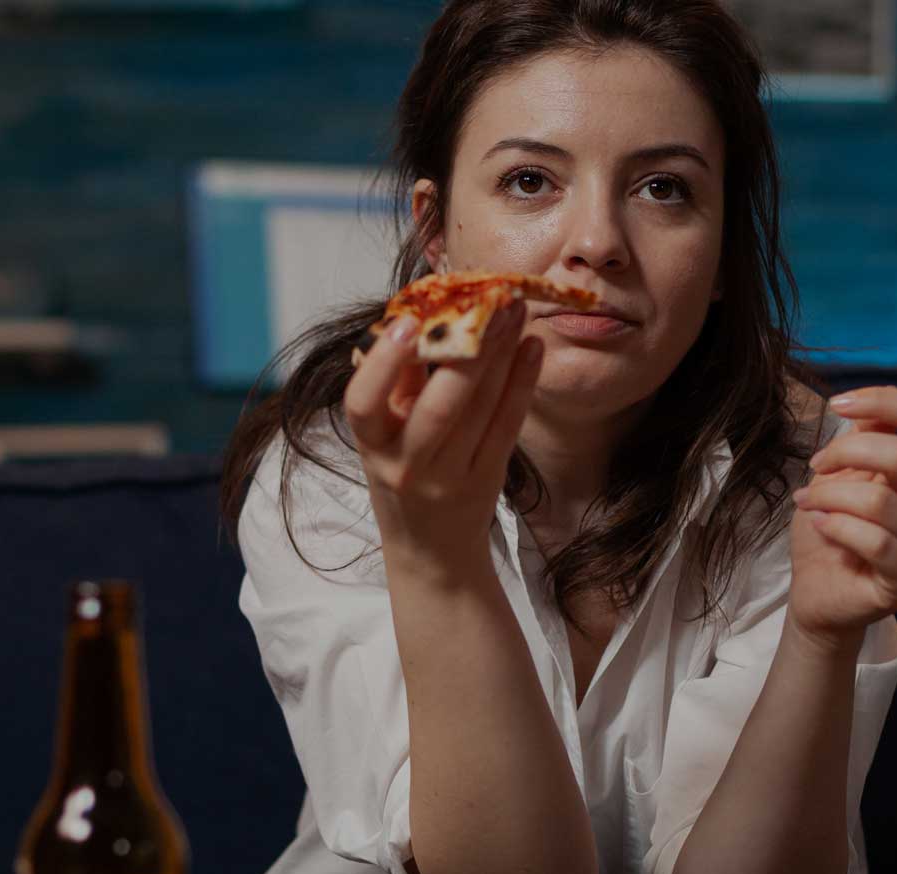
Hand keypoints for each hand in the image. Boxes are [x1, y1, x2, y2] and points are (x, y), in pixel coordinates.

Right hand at [343, 301, 543, 575]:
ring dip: (501, 354)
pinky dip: (522, 383)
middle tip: (488, 298)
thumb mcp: (384, 437)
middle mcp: (409, 466)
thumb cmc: (403, 476)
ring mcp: (451, 477)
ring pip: (480, 411)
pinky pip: (508, 427)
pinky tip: (533, 347)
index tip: (405, 321)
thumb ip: (397, 385)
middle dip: (467, 350)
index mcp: (373, 447)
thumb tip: (421, 316)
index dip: (382, 363)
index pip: (363, 404)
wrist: (431, 551)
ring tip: (514, 310)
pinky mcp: (488, 480)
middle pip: (439, 408)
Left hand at [786, 385, 896, 642]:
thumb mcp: (839, 476)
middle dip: (846, 453)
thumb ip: (860, 441)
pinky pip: (877, 542)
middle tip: (816, 468)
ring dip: (830, 496)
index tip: (838, 404)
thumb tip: (866, 405)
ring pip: (881, 501)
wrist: (817, 594)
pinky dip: (838, 528)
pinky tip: (821, 526)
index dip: (883, 400)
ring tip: (807, 502)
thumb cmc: (830, 532)